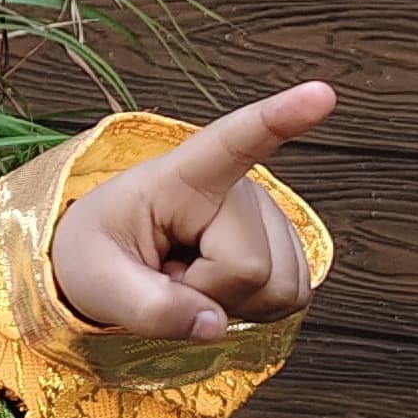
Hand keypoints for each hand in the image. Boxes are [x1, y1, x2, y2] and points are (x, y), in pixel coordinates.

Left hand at [51, 82, 334, 340]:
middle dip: (206, 292)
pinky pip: (291, 299)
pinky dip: (251, 309)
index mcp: (182, 176)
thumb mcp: (97, 282)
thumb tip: (215, 324)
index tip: (321, 93)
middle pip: (250, 267)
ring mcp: (267, 217)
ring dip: (229, 303)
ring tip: (187, 276)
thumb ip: (149, 308)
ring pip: (280, 289)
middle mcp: (239, 188)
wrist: (102, 262)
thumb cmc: (96, 254)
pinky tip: (214, 288)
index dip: (281, 119)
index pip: (235, 141)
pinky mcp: (285, 248)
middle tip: (166, 274)